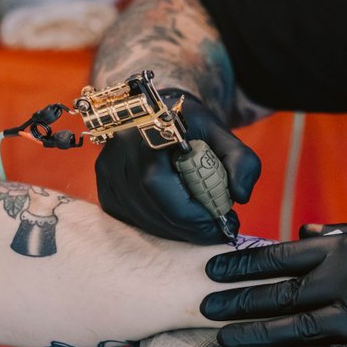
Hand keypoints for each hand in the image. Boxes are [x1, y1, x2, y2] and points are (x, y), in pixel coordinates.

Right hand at [95, 89, 260, 243]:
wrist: (161, 116)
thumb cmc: (193, 127)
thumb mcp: (224, 135)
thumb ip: (242, 161)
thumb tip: (240, 196)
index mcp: (147, 130)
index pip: (163, 185)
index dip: (194, 213)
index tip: (224, 223)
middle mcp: (119, 149)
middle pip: (153, 207)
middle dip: (190, 228)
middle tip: (217, 230)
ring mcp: (107, 170)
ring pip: (144, 219)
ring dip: (177, 231)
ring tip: (201, 224)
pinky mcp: (105, 188)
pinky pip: (133, 220)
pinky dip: (160, 226)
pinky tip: (178, 219)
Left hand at [199, 210, 346, 346]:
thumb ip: (345, 233)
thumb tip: (304, 234)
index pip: (282, 256)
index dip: (245, 264)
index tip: (215, 270)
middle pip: (281, 293)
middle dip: (239, 301)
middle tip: (204, 306)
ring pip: (298, 326)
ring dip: (258, 334)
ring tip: (223, 339)